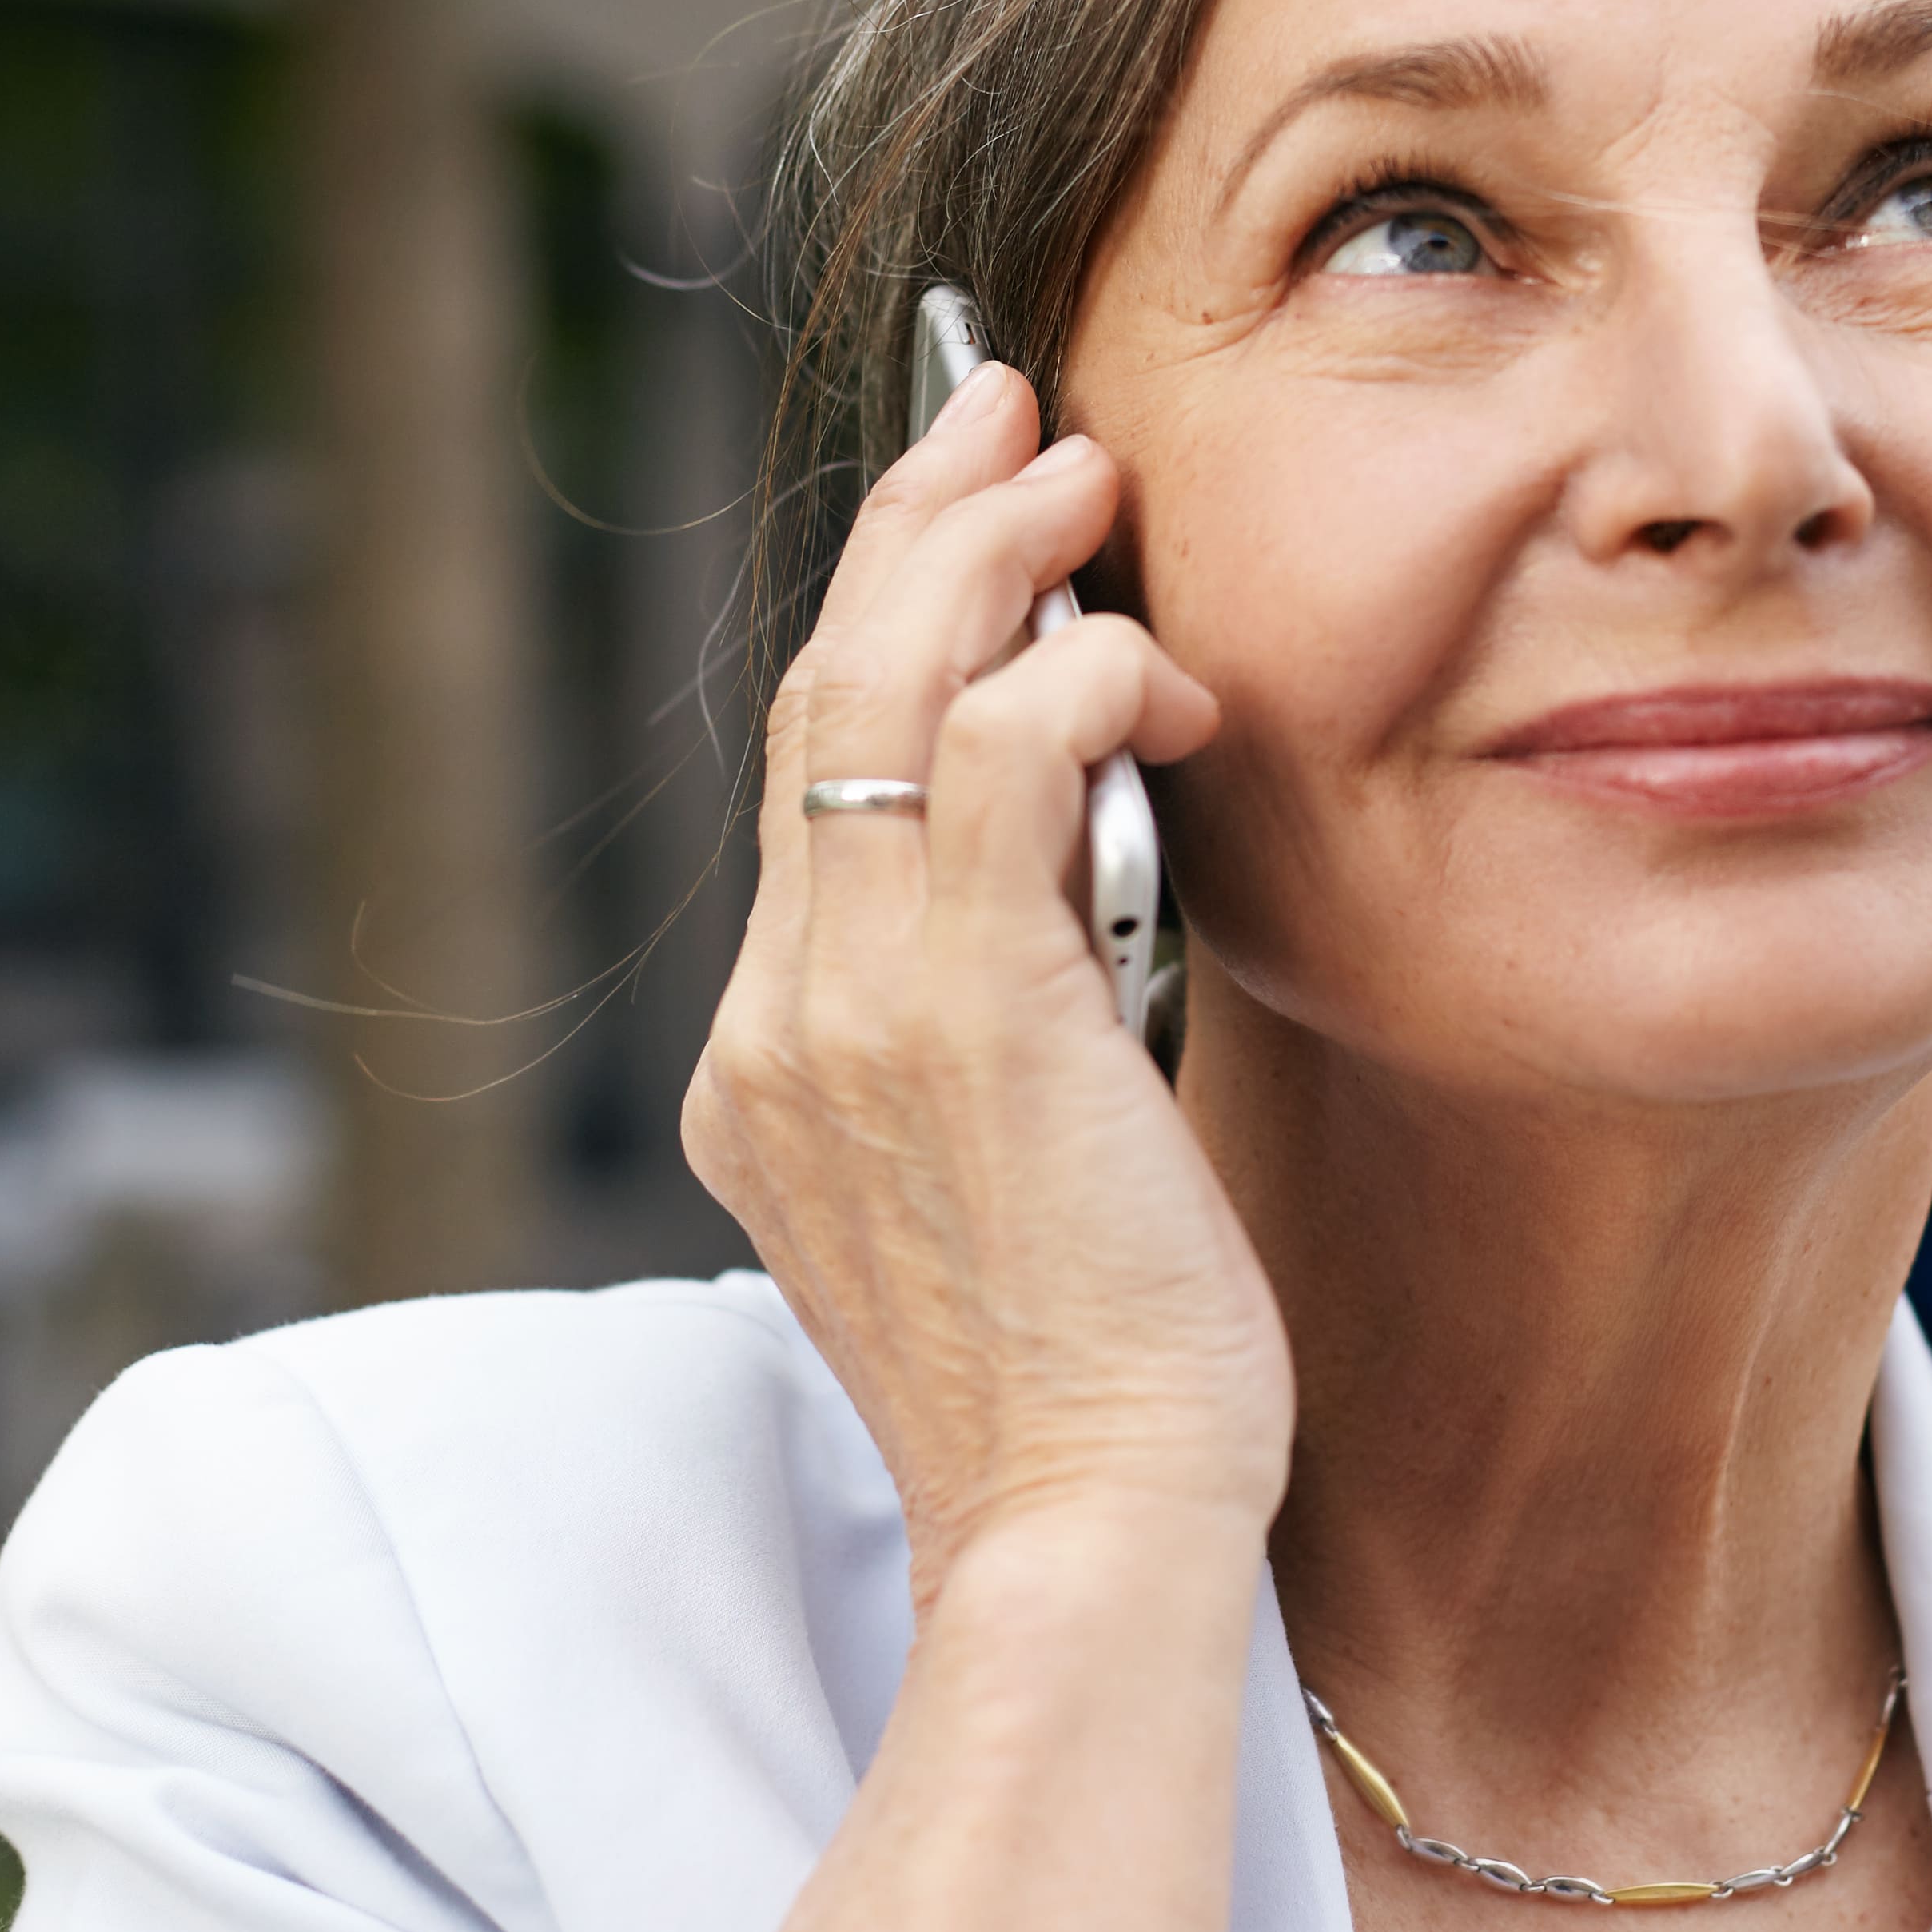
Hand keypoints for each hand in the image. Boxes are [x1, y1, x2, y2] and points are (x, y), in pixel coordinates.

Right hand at [682, 363, 1287, 1601]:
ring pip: (888, 703)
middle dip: (919, 530)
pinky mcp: (966, 1017)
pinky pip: (1007, 770)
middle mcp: (780, 1022)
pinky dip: (1079, 680)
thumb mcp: (1005, 1166)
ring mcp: (849, 1016)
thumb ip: (997, 1016)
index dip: (881, 623)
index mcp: (771, 1061)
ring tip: (1082, 468)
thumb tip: (1075, 871)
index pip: (814, 785)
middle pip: (825, 706)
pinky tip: (1160, 670)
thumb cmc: (1094, 1366)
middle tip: (1008, 411)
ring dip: (992, 554)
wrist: (1088, 1520)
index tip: (960, 514)